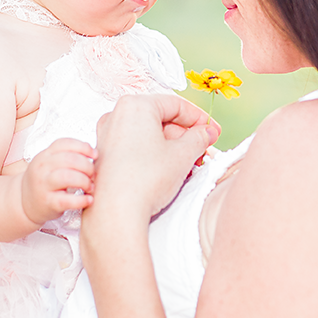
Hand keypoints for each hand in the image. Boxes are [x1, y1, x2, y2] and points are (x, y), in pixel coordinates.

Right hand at [21, 137, 95, 225]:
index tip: (94, 155)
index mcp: (45, 155)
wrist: (24, 203)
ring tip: (90, 187)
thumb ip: (68, 155)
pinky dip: (81, 200)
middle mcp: (42, 168)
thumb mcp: (50, 164)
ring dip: (85, 181)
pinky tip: (89, 200)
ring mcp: (43, 185)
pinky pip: (67, 200)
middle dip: (87, 166)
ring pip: (68, 177)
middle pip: (70, 159)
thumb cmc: (44, 181)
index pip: (65, 144)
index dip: (84, 147)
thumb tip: (94, 153)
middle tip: (93, 175)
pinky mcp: (47, 203)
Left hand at [90, 95, 219, 222]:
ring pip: (148, 133)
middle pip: (161, 118)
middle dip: (185, 135)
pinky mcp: (105, 155)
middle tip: (202, 149)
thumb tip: (206, 132)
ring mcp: (107, 135)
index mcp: (135, 106)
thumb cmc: (144, 181)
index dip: (199, 118)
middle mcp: (117, 115)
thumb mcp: (183, 155)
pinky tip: (168, 169)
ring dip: (172, 146)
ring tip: (188, 163)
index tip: (212, 131)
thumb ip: (199, 137)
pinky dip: (154, 153)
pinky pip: (135, 145)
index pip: (175, 104)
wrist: (117, 213)